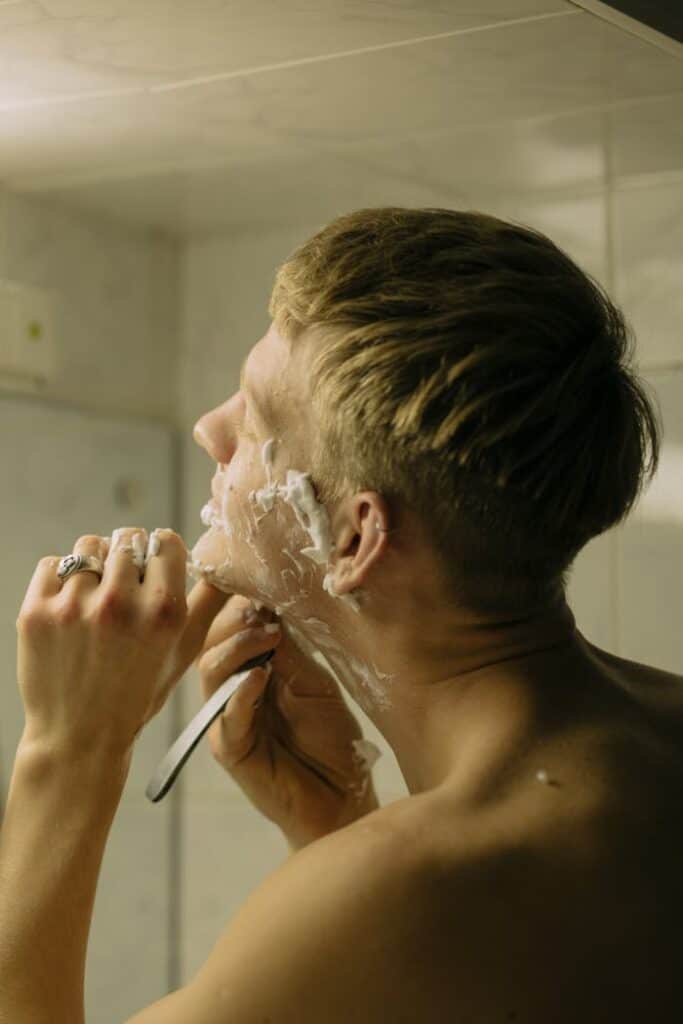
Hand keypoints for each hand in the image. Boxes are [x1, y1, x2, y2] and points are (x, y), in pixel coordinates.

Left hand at [16, 528, 229, 759]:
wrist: (79, 737)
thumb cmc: (137, 693)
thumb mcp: (185, 650)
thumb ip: (208, 601)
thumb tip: (227, 564)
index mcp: (163, 611)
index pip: (165, 541)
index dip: (160, 554)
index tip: (153, 569)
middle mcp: (120, 604)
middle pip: (127, 539)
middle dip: (128, 558)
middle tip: (123, 590)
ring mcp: (74, 607)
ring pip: (88, 546)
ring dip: (94, 565)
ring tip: (95, 599)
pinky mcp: (36, 611)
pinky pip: (53, 564)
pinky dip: (60, 578)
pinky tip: (70, 608)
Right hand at [196, 595, 380, 848]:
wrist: (344, 797)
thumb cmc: (332, 740)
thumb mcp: (315, 684)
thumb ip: (291, 651)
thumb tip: (269, 605)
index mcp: (254, 668)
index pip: (231, 626)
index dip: (238, 602)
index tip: (257, 579)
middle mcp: (234, 689)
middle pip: (213, 643)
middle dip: (234, 620)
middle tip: (260, 609)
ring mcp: (229, 719)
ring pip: (211, 673)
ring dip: (238, 648)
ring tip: (268, 636)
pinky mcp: (231, 750)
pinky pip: (227, 717)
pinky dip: (241, 694)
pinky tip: (260, 678)